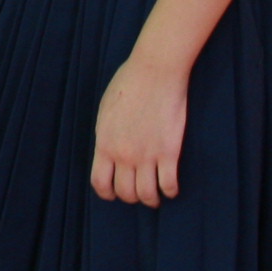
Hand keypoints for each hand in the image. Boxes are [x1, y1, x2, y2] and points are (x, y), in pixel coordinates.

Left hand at [89, 53, 188, 205]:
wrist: (155, 70)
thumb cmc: (129, 83)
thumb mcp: (106, 110)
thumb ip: (106, 135)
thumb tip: (109, 151)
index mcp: (105, 143)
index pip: (100, 182)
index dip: (107, 193)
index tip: (113, 194)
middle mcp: (124, 154)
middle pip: (125, 192)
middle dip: (130, 197)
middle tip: (137, 193)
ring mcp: (147, 155)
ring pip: (147, 194)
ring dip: (150, 199)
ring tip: (155, 196)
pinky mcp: (169, 151)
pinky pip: (168, 184)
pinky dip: (170, 191)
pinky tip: (171, 188)